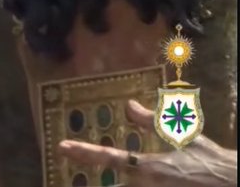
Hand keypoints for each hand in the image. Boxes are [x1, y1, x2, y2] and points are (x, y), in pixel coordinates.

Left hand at [57, 99, 237, 186]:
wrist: (233, 181)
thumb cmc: (208, 159)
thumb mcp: (181, 136)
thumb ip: (150, 122)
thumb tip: (128, 105)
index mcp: (150, 166)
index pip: (110, 158)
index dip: (84, 153)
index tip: (61, 147)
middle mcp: (148, 185)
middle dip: (92, 182)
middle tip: (66, 174)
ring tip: (87, 186)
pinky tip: (116, 185)